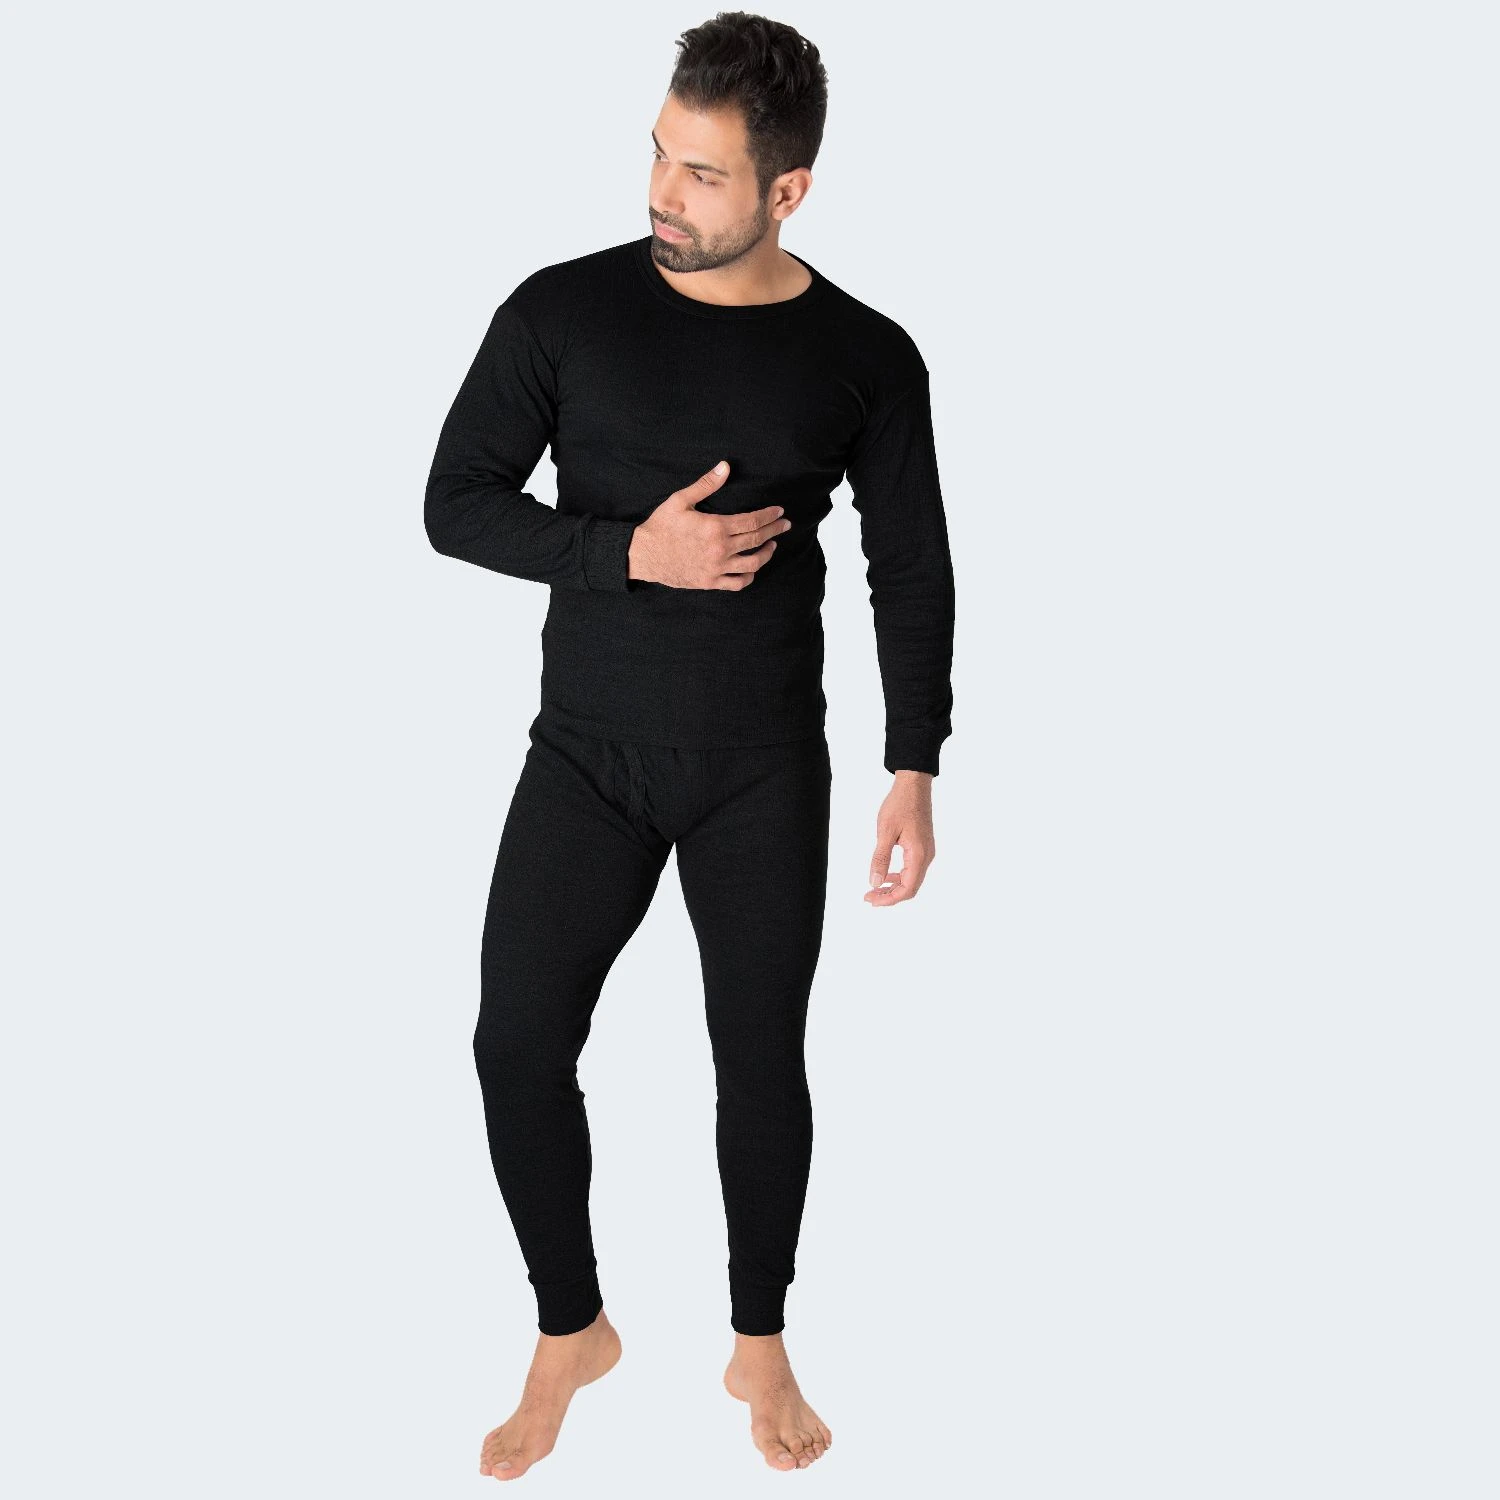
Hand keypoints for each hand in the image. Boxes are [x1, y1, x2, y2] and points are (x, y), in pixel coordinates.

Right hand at [628, 460, 791, 588]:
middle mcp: (720, 549)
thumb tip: (725, 466)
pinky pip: (738, 582)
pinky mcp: (711, 581)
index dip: (769, 515)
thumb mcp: (681, 499)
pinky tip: (753, 569)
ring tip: (772, 545)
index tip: (779, 512)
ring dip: (767, 554)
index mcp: (715, 527)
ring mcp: (717, 568)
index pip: (752, 520)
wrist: (643, 555)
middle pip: (757, 540)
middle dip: (775, 530)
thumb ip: (706, 484)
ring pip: (753, 563)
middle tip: (785, 524)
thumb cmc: (661, 525)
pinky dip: (749, 576)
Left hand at [865, 771, 935, 904]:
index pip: (907, 889)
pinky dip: (899, 876)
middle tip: (869, 897)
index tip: (871, 900)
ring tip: (874, 889)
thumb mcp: (885, 832)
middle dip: (890, 896)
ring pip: (912, 879)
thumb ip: (880, 859)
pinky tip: (886, 875)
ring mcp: (926, 852)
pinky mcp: (923, 847)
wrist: (914, 785)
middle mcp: (926, 857)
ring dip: (893, 887)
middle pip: (910, 888)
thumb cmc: (900, 804)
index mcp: (919, 855)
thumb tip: (875, 882)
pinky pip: (912, 869)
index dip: (889, 899)